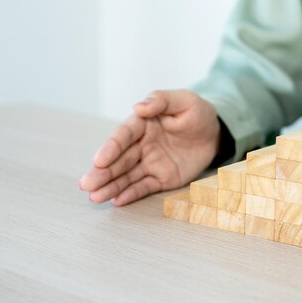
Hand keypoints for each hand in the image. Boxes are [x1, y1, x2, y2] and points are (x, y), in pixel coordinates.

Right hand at [79, 90, 221, 205]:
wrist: (215, 133)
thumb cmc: (197, 113)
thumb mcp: (184, 101)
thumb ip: (162, 101)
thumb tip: (139, 107)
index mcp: (143, 123)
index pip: (124, 136)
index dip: (111, 148)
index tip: (99, 160)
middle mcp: (142, 144)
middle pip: (119, 159)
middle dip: (102, 172)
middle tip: (86, 184)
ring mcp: (150, 162)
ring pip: (127, 176)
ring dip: (110, 186)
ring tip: (94, 197)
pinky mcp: (161, 177)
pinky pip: (144, 187)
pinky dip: (131, 194)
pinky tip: (116, 201)